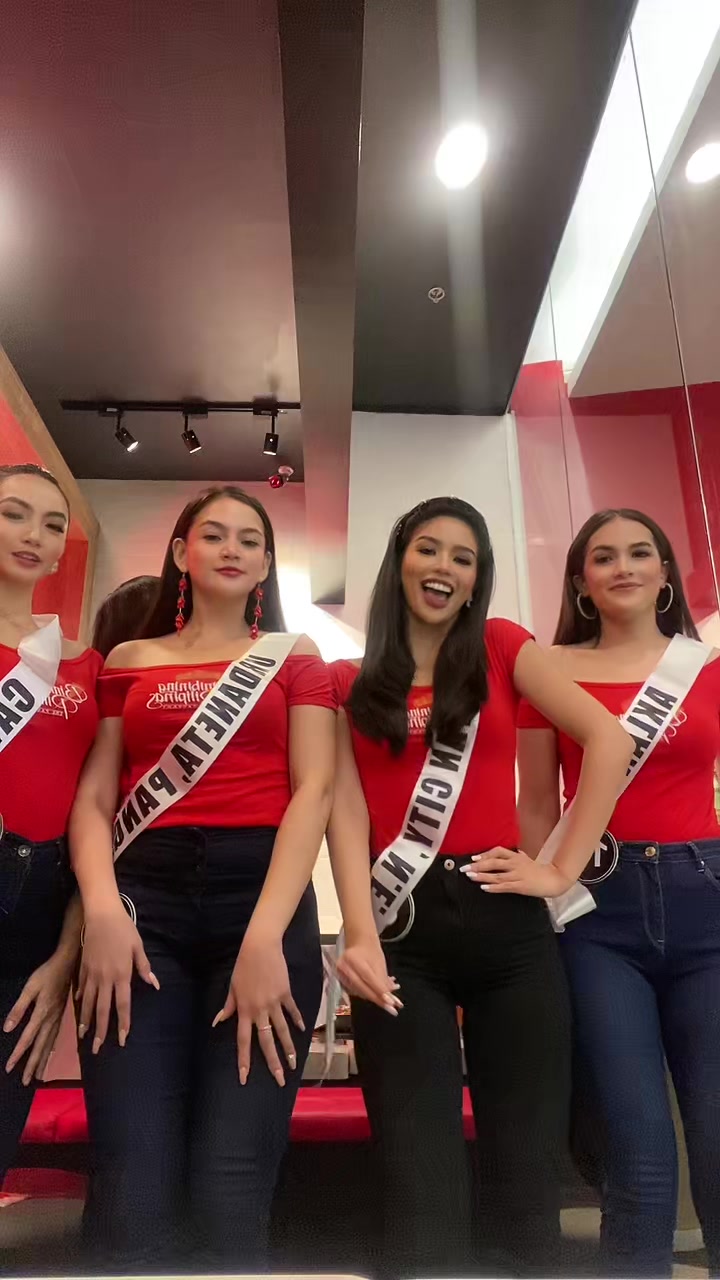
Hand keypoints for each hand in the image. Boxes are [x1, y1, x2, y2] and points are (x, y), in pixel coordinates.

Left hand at [3, 951, 74, 1084]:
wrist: (69, 964)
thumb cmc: (47, 974)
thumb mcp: (30, 987)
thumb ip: (19, 1008)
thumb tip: (8, 1028)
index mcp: (42, 1013)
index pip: (27, 1039)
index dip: (18, 1054)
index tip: (9, 1068)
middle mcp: (51, 1020)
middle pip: (40, 1047)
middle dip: (32, 1065)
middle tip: (25, 1082)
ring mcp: (58, 1019)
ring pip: (49, 1045)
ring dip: (42, 1061)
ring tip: (37, 1076)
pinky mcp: (61, 1016)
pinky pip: (55, 1038)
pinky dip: (51, 1051)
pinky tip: (49, 1056)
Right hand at [77, 901, 158, 1052]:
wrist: (101, 914)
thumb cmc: (124, 929)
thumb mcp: (138, 947)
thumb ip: (144, 967)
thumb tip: (154, 984)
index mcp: (122, 975)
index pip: (123, 1005)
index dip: (123, 1023)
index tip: (122, 1039)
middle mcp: (105, 978)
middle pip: (102, 1009)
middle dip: (100, 1030)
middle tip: (97, 1048)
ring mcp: (91, 974)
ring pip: (87, 1002)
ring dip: (86, 1020)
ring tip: (83, 1035)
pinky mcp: (82, 967)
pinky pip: (80, 987)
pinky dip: (79, 999)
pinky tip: (78, 1008)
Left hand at [213, 932, 303, 1087]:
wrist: (260, 948)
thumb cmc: (243, 967)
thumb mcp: (232, 987)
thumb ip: (228, 1007)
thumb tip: (218, 1022)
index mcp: (244, 1011)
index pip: (243, 1041)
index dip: (244, 1061)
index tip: (244, 1078)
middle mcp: (259, 1010)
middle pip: (266, 1042)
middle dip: (273, 1063)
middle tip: (280, 1080)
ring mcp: (274, 1003)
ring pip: (282, 1031)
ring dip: (289, 1048)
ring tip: (295, 1063)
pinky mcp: (285, 994)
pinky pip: (291, 1011)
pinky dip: (297, 1020)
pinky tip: (303, 1030)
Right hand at [337, 936, 401, 1014]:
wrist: (358, 944)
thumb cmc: (370, 951)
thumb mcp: (380, 963)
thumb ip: (384, 980)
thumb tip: (391, 997)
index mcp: (353, 958)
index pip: (368, 978)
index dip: (380, 991)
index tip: (391, 1002)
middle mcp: (344, 967)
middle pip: (362, 988)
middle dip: (378, 999)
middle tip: (392, 1009)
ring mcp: (340, 975)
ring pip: (359, 992)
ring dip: (374, 999)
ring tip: (387, 1003)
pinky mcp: (341, 982)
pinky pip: (356, 992)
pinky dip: (367, 995)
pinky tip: (377, 996)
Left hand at [461, 847, 573, 897]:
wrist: (553, 879)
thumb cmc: (540, 870)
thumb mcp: (528, 859)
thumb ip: (519, 856)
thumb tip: (515, 851)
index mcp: (516, 856)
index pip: (497, 852)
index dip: (484, 854)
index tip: (473, 857)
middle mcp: (515, 864)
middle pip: (494, 862)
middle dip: (478, 865)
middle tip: (465, 868)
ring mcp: (517, 875)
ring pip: (496, 875)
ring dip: (482, 876)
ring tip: (470, 877)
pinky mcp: (520, 886)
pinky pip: (504, 887)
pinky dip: (493, 887)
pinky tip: (484, 888)